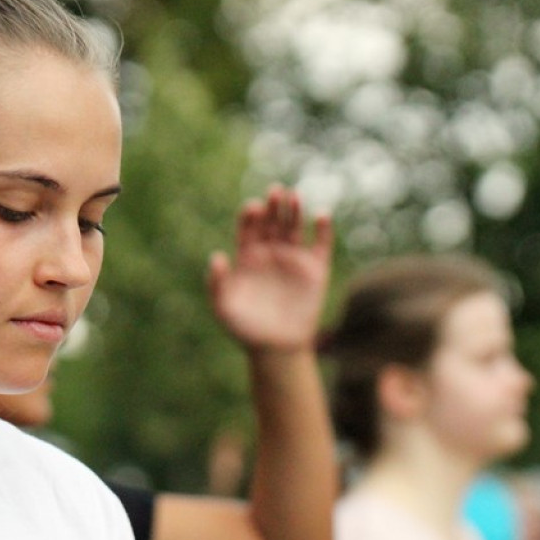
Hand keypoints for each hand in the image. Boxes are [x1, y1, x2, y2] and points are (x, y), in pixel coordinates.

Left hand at [208, 185, 332, 351]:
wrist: (276, 349)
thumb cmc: (245, 329)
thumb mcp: (223, 307)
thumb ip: (216, 283)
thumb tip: (216, 256)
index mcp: (247, 256)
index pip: (248, 228)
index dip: (250, 216)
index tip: (252, 207)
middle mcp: (270, 252)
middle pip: (272, 222)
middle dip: (273, 206)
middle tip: (274, 191)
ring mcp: (293, 259)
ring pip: (294, 227)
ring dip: (294, 210)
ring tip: (293, 195)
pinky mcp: (315, 270)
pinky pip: (321, 244)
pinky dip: (323, 229)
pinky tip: (321, 215)